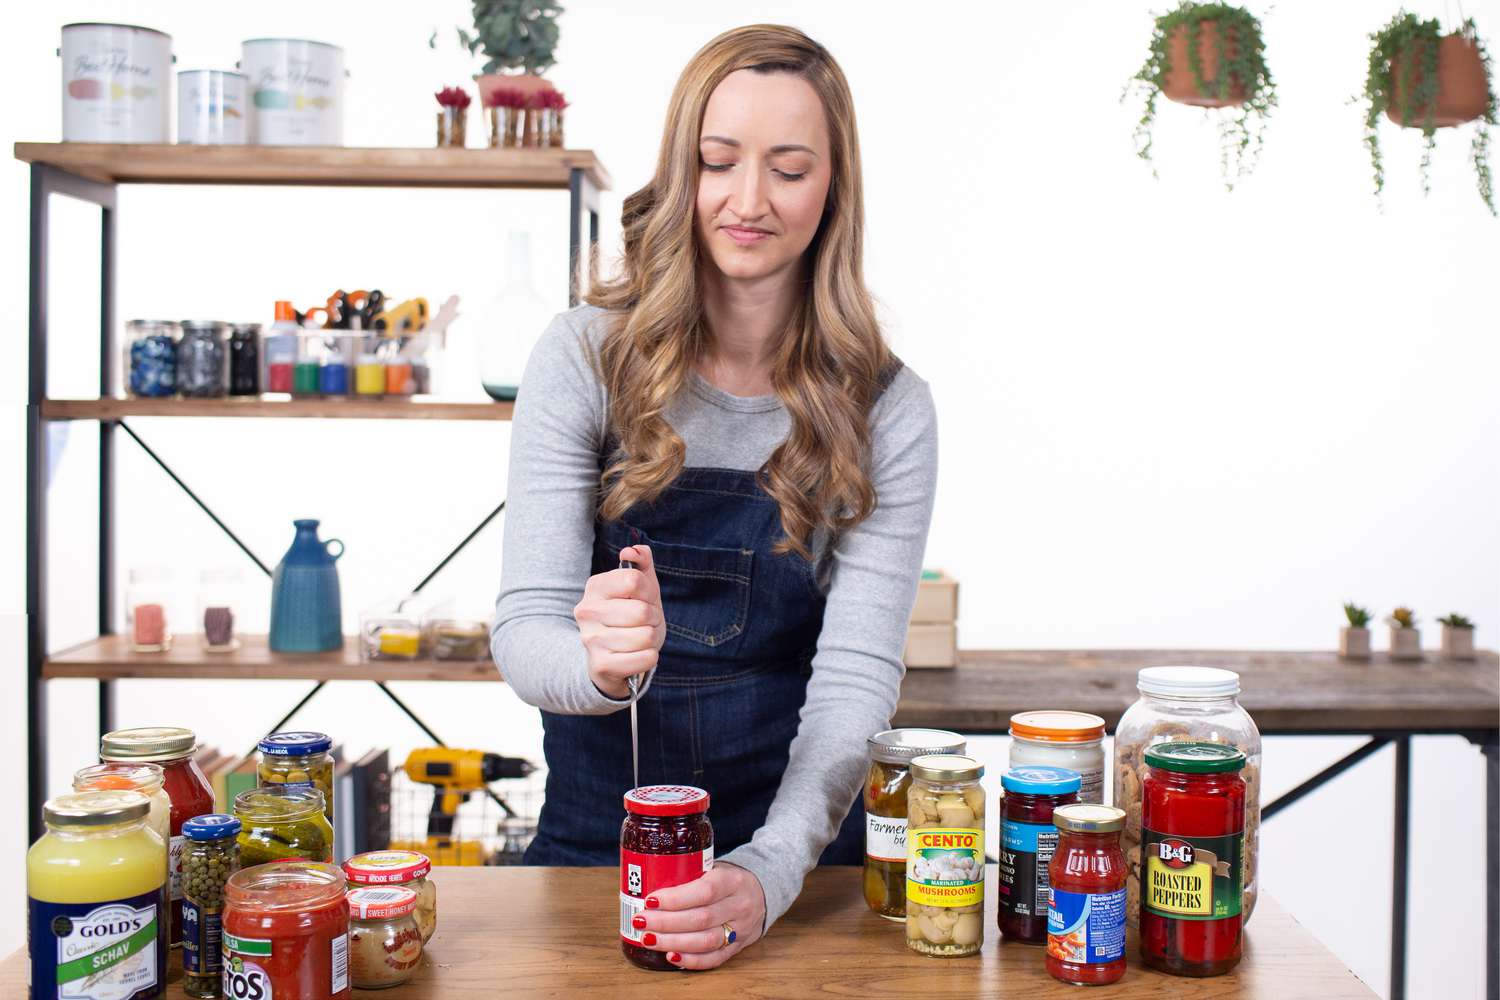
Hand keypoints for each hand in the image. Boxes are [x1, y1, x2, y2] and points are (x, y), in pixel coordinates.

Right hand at [574, 544, 666, 699]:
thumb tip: (632, 550)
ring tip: (639, 639)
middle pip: (642, 611)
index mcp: (595, 586)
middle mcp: (587, 611)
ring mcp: (591, 640)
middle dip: (653, 618)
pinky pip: (647, 658)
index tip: (643, 600)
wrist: (609, 660)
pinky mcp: (601, 665)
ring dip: (652, 639)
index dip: (649, 592)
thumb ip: (641, 562)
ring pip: (646, 636)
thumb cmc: (629, 618)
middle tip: (644, 623)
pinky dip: (650, 657)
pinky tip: (637, 656)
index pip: (634, 580)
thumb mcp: (638, 588)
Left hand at [631, 863, 765, 969]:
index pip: (705, 891)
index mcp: (733, 881)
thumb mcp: (717, 867)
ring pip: (705, 941)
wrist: (764, 891)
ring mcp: (740, 929)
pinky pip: (714, 959)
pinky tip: (671, 956)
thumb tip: (647, 880)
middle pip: (701, 919)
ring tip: (648, 939)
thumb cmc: (729, 879)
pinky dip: (691, 960)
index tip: (650, 900)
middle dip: (666, 922)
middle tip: (641, 921)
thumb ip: (691, 873)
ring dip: (673, 942)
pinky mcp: (738, 947)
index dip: (676, 899)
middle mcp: (739, 906)